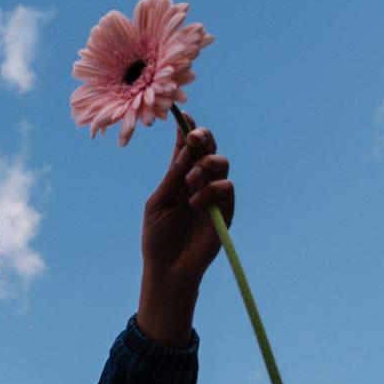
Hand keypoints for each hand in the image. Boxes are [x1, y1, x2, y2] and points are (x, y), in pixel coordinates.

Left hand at [136, 114, 234, 346]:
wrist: (168, 268)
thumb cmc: (157, 237)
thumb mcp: (158, 203)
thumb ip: (173, 176)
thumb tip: (186, 147)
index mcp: (177, 177)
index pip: (184, 148)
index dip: (186, 131)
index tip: (184, 115)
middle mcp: (197, 181)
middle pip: (207, 149)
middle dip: (202, 138)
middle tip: (193, 137)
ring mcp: (213, 194)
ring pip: (221, 163)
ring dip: (205, 166)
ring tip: (190, 182)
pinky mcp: (225, 209)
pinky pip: (226, 186)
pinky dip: (210, 189)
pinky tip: (195, 202)